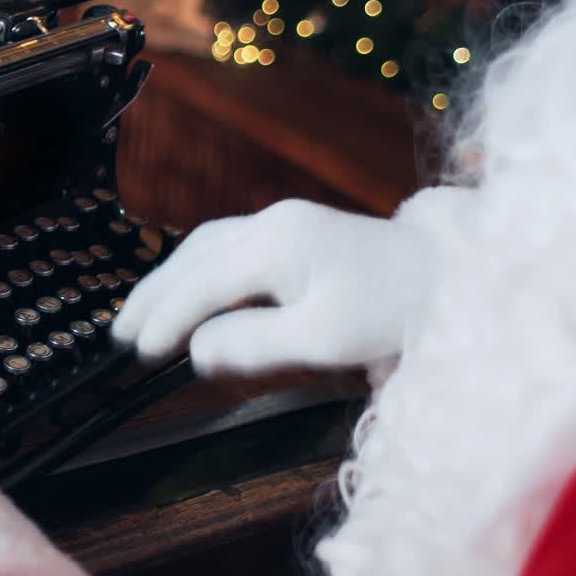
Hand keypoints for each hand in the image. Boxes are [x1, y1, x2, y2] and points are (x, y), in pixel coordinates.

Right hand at [113, 191, 466, 375]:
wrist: (454, 277)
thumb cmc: (396, 309)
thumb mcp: (325, 338)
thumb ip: (255, 342)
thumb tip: (198, 349)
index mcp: (278, 243)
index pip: (202, 281)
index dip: (167, 317)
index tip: (140, 352)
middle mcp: (274, 224)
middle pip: (194, 256)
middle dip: (155, 294)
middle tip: (121, 335)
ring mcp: (285, 224)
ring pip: (207, 247)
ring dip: (171, 279)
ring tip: (144, 315)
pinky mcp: (298, 234)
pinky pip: (229, 247)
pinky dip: (199, 272)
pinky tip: (193, 291)